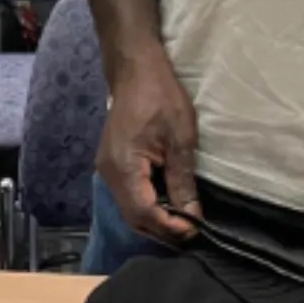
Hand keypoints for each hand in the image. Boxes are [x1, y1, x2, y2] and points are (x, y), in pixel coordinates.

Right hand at [98, 57, 201, 242]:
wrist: (135, 70)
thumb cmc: (161, 98)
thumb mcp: (180, 139)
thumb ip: (183, 182)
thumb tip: (193, 217)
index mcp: (124, 167)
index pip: (144, 213)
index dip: (170, 227)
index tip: (196, 230)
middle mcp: (109, 173)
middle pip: (133, 218)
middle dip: (162, 230)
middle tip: (192, 233)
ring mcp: (107, 169)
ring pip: (129, 209)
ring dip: (155, 220)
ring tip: (183, 222)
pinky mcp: (112, 164)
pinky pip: (129, 196)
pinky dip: (148, 206)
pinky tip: (167, 204)